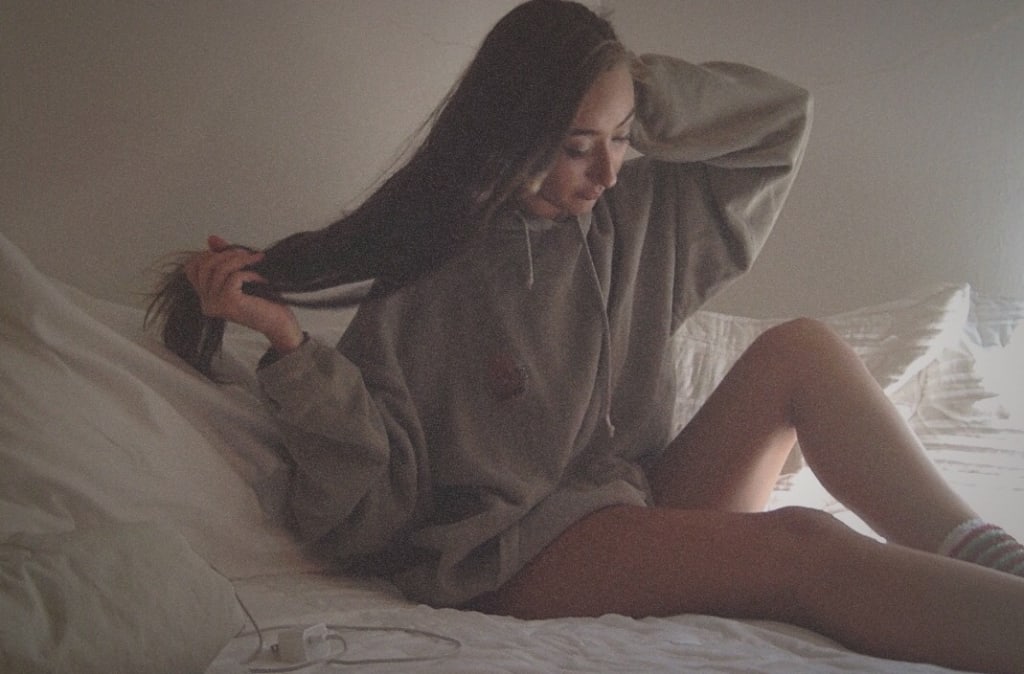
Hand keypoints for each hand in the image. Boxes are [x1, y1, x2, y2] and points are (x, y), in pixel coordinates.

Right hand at [184, 235, 304, 353]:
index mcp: (206, 297)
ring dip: (240, 260)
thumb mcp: (242, 274)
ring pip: (219, 269)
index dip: (209, 254)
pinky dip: (250, 273)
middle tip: (249, 255)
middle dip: (227, 254)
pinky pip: (234, 277)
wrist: (280, 323)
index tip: (233, 253)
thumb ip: (225, 258)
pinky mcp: (228, 302)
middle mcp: (206, 303)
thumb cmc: (264, 300)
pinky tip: (261, 279)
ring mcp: (215, 304)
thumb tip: (212, 238)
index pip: (192, 268)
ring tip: (257, 261)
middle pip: (204, 265)